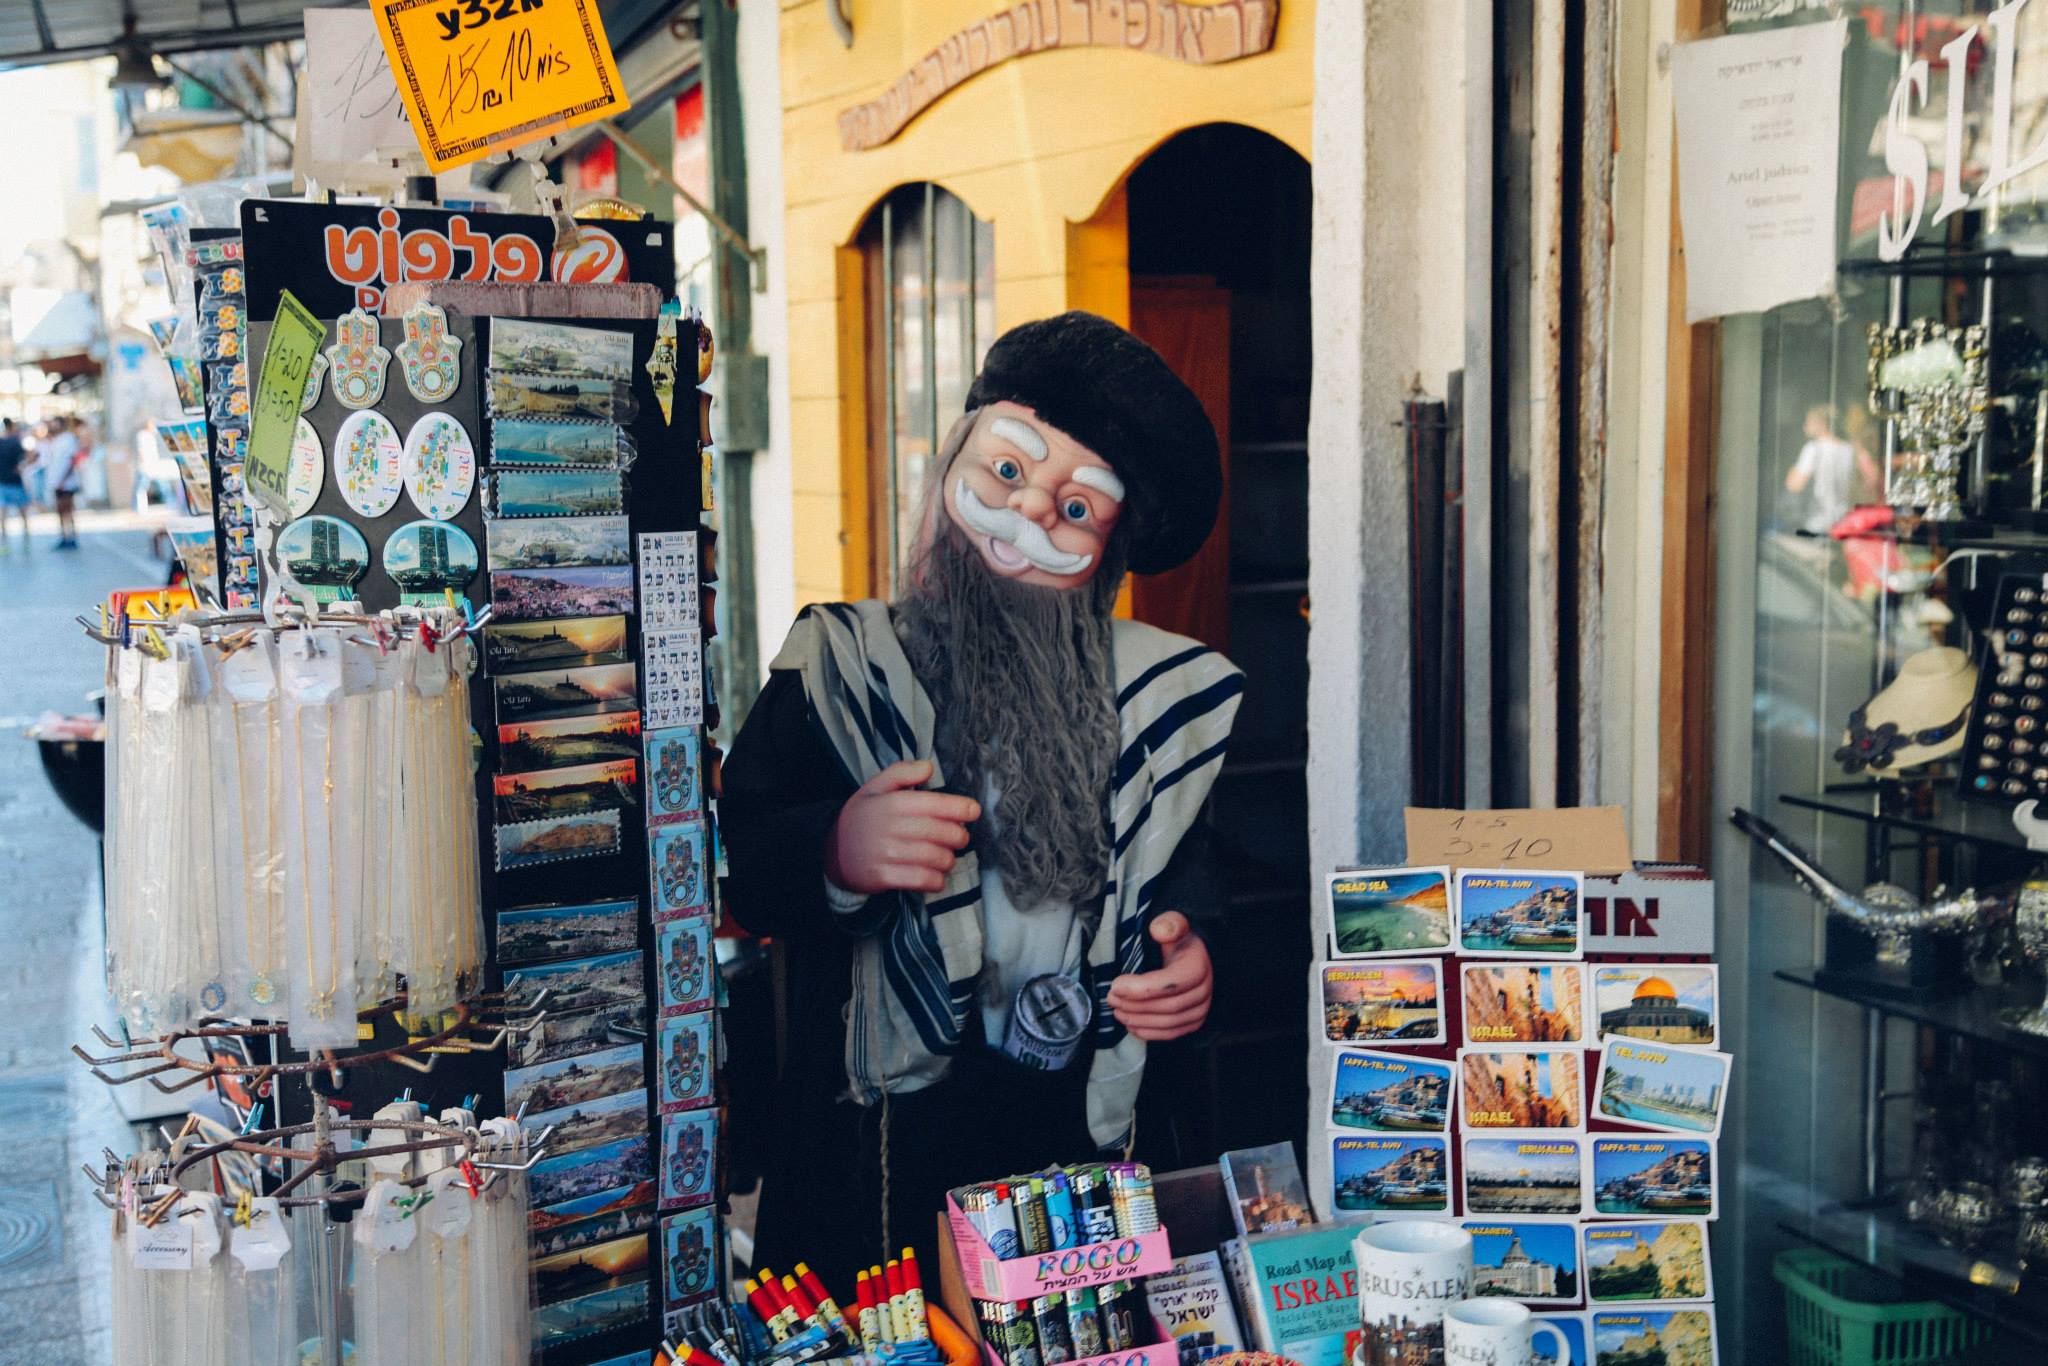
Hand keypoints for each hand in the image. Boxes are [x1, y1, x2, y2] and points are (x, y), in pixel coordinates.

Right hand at [824, 759, 980, 895]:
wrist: (832, 852)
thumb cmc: (862, 818)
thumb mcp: (875, 787)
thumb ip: (902, 773)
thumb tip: (928, 767)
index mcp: (893, 803)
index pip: (935, 804)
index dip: (960, 808)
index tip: (974, 811)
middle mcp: (891, 827)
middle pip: (942, 833)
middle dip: (959, 836)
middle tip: (960, 837)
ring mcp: (887, 854)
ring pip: (936, 858)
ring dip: (949, 859)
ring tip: (946, 856)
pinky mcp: (884, 877)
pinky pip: (922, 880)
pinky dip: (936, 880)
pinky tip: (935, 875)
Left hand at [1105, 912, 1212, 1040]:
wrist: (1191, 957)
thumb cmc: (1177, 941)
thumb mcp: (1174, 924)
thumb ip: (1169, 923)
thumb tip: (1159, 930)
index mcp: (1198, 967)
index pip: (1170, 984)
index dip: (1141, 988)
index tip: (1115, 984)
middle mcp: (1204, 991)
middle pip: (1168, 1007)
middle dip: (1135, 1005)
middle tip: (1111, 998)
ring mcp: (1201, 1010)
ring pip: (1168, 1023)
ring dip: (1138, 1020)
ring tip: (1117, 1011)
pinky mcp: (1193, 1023)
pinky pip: (1170, 1034)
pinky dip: (1148, 1032)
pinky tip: (1130, 1023)